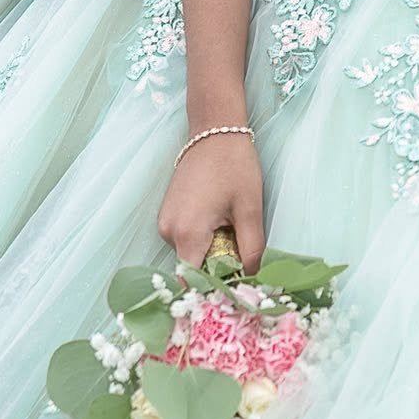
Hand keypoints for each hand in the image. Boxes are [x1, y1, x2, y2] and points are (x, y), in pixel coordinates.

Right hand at [157, 134, 265, 275]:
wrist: (214, 130)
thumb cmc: (234, 166)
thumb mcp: (249, 209)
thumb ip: (252, 250)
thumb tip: (254, 280)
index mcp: (188, 233)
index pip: (195, 282)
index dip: (215, 288)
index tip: (237, 286)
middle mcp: (168, 231)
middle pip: (193, 268)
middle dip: (217, 268)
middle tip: (243, 255)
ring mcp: (164, 221)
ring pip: (189, 253)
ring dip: (210, 252)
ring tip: (232, 232)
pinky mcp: (167, 213)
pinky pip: (184, 238)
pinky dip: (202, 238)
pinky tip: (219, 221)